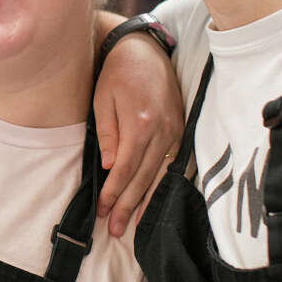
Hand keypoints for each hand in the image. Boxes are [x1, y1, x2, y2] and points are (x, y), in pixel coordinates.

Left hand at [93, 32, 182, 236]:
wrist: (144, 51)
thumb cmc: (117, 74)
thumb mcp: (103, 100)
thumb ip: (109, 134)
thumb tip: (112, 166)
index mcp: (141, 122)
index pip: (127, 168)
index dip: (115, 192)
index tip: (104, 211)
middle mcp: (163, 130)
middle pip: (145, 177)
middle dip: (129, 206)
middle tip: (116, 230)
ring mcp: (175, 131)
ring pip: (160, 175)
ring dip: (146, 202)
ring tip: (134, 226)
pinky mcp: (179, 130)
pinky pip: (171, 164)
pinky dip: (161, 185)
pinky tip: (153, 201)